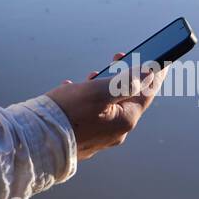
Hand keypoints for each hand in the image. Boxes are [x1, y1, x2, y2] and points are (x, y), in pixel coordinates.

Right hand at [44, 52, 167, 160]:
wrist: (37, 140)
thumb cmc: (68, 113)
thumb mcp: (98, 91)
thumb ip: (126, 82)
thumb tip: (148, 73)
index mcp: (125, 119)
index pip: (147, 93)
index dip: (154, 74)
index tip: (161, 60)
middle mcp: (117, 132)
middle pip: (128, 98)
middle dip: (124, 77)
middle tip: (119, 57)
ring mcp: (100, 137)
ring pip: (109, 106)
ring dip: (104, 87)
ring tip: (93, 75)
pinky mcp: (84, 139)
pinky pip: (93, 115)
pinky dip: (88, 100)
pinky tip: (74, 91)